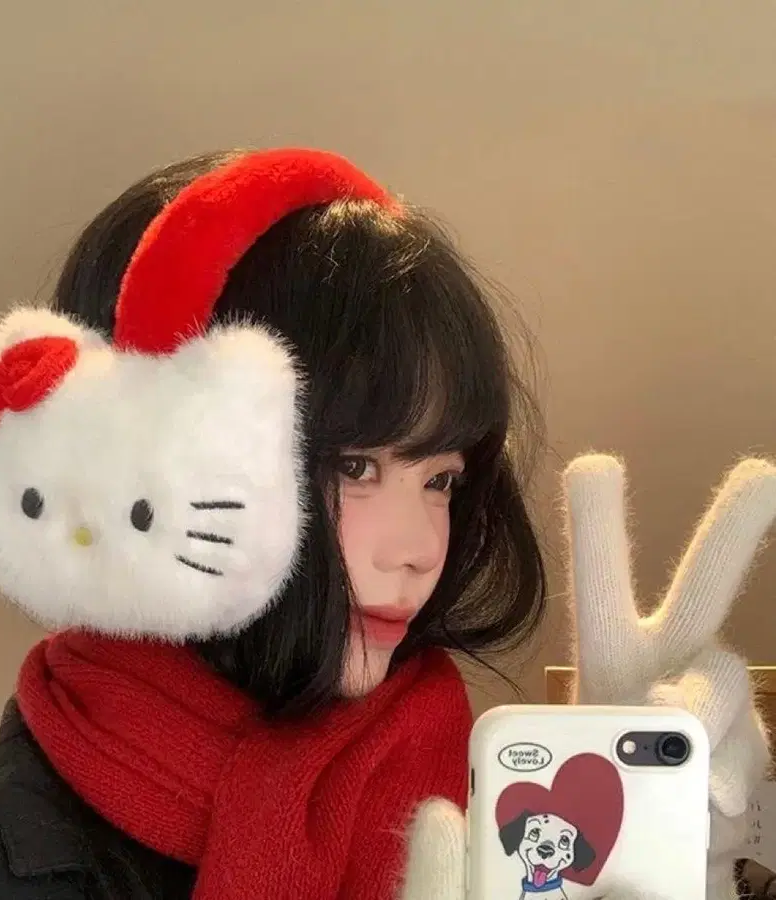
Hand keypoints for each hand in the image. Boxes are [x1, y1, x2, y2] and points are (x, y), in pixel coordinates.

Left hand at [399, 453, 775, 899]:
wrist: (649, 831)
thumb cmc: (591, 775)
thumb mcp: (563, 760)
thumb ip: (591, 754)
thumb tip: (692, 758)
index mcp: (610, 646)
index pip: (600, 576)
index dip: (598, 522)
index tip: (595, 465)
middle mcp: (671, 659)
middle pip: (703, 586)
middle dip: (735, 529)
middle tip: (764, 477)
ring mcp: (714, 703)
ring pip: (726, 679)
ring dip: (705, 713)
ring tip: (681, 760)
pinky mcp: (748, 751)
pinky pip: (745, 755)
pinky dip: (727, 781)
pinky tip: (710, 803)